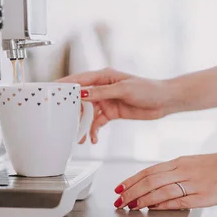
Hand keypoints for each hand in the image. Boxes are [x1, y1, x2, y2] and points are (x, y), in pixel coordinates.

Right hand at [58, 68, 173, 143]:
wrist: (164, 102)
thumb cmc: (148, 89)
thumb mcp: (123, 90)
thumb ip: (101, 93)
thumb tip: (83, 93)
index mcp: (103, 77)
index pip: (79, 80)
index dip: (65, 86)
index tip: (52, 92)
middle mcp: (102, 88)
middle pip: (80, 99)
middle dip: (72, 111)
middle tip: (63, 122)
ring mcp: (106, 100)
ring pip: (88, 113)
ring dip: (83, 125)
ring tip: (79, 138)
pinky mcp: (112, 112)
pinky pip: (98, 122)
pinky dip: (94, 130)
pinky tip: (93, 139)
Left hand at [112, 151, 216, 210]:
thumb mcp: (195, 163)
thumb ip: (177, 172)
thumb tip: (158, 182)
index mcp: (180, 162)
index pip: (149, 171)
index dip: (131, 180)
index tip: (119, 188)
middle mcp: (183, 170)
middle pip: (150, 180)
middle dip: (131, 191)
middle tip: (118, 201)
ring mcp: (193, 183)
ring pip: (160, 190)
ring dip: (142, 199)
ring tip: (130, 207)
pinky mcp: (203, 196)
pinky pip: (178, 200)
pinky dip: (162, 205)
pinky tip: (152, 209)